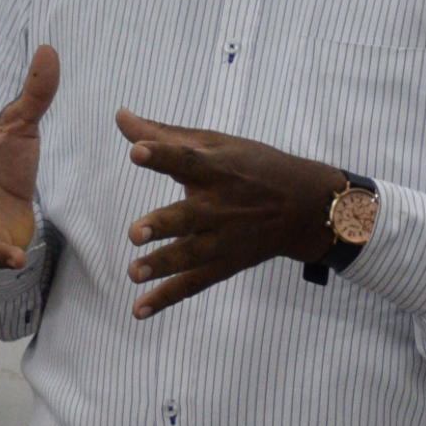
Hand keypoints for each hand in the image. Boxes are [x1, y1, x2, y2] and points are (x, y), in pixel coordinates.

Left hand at [114, 111, 340, 316]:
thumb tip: (120, 115)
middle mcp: (220, 206)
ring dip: (162, 265)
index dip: (161, 155)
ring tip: (134, 272)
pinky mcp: (223, 264)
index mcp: (217, 169)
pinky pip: (193, 284)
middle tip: (135, 232)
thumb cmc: (252, 167)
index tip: (137, 151)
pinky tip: (139, 309)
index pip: (186, 160)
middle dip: (163, 225)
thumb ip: (164, 135)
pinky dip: (166, 298)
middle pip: (188, 216)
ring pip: (190, 255)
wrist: (305, 207)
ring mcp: (223, 240)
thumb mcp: (215, 144)